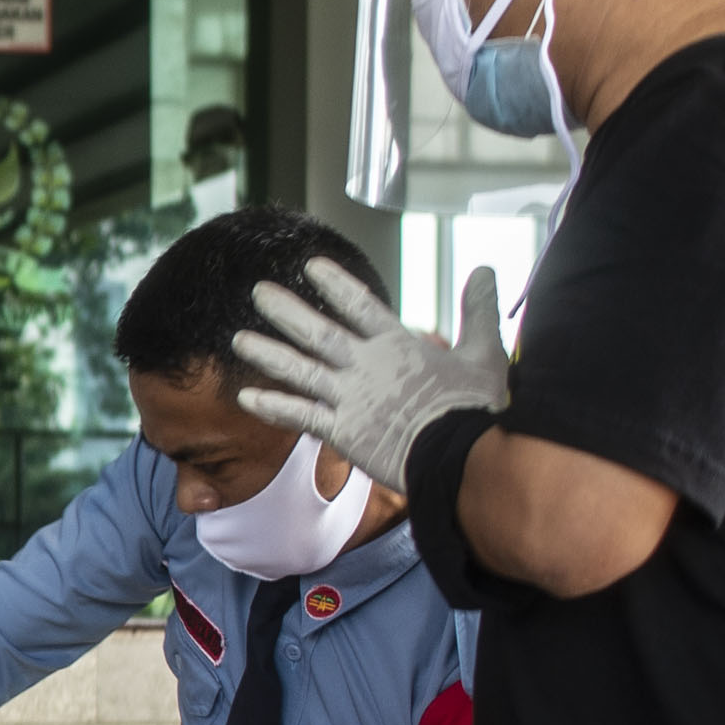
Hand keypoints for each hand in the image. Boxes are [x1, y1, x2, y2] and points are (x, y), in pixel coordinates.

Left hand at [228, 258, 509, 494]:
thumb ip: (478, 311)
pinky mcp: (343, 432)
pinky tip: (246, 398)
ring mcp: (351, 399)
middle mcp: (368, 367)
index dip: (335, 283)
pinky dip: (273, 407)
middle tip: (258, 292)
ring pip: (300, 371)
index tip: (311, 266)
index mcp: (399, 345)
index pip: (361, 304)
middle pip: (319, 333)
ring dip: (267, 354)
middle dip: (286, 311)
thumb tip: (486, 270)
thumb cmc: (476, 408)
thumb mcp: (484, 352)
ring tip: (238, 340)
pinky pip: (301, 417)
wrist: (461, 458)